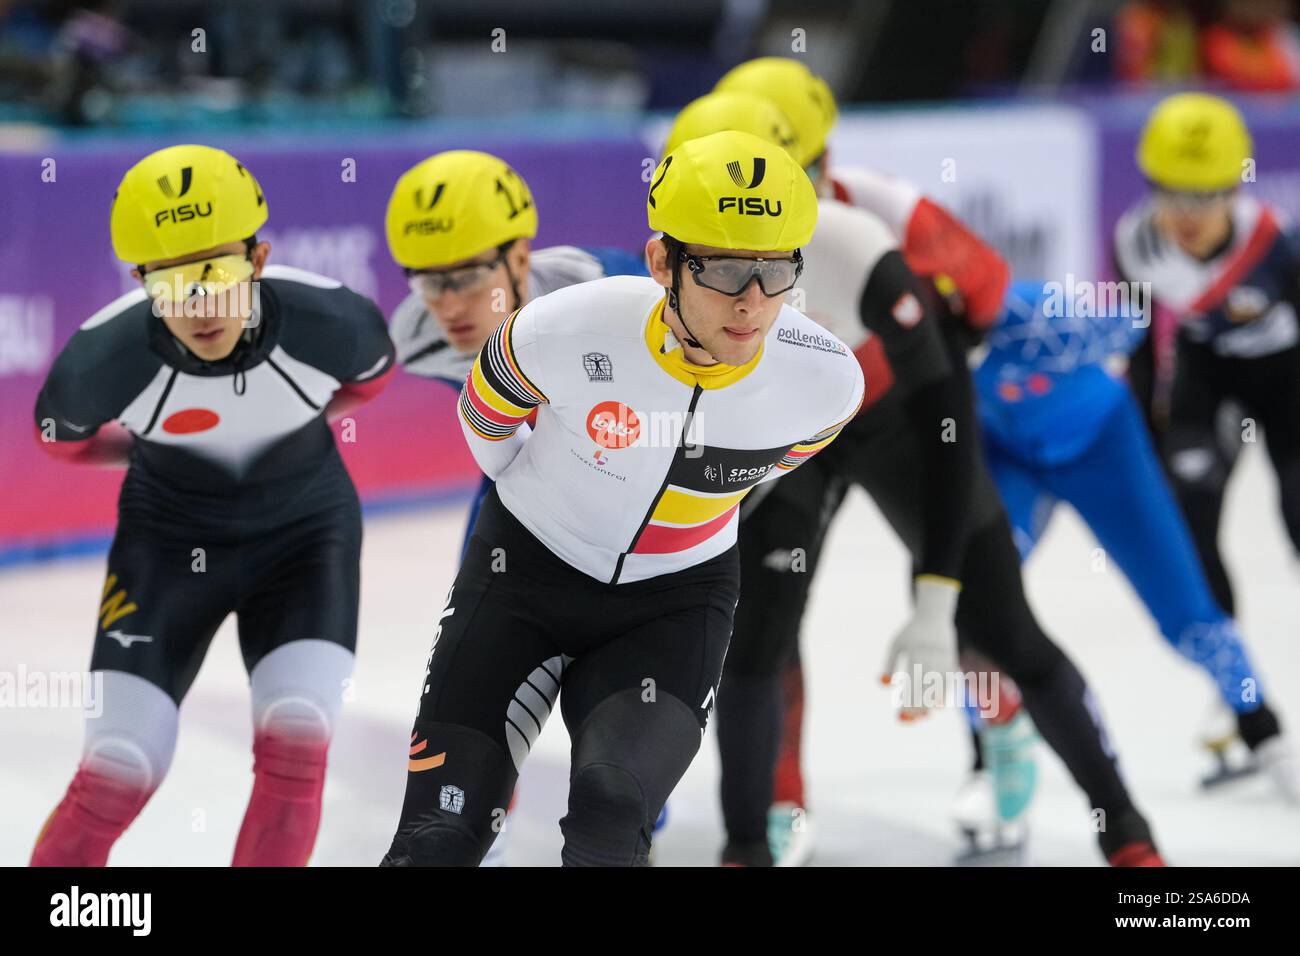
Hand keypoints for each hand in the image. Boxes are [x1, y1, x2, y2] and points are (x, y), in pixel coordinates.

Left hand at [880, 576, 959, 721]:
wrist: (935, 616)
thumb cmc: (911, 633)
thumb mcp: (897, 645)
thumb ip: (889, 664)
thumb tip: (883, 685)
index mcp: (917, 651)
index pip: (912, 680)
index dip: (907, 698)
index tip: (900, 713)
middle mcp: (932, 656)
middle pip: (925, 685)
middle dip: (918, 703)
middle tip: (909, 720)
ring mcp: (944, 659)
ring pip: (939, 685)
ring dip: (932, 702)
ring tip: (924, 717)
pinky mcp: (951, 662)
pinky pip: (950, 682)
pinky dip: (945, 694)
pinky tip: (939, 707)